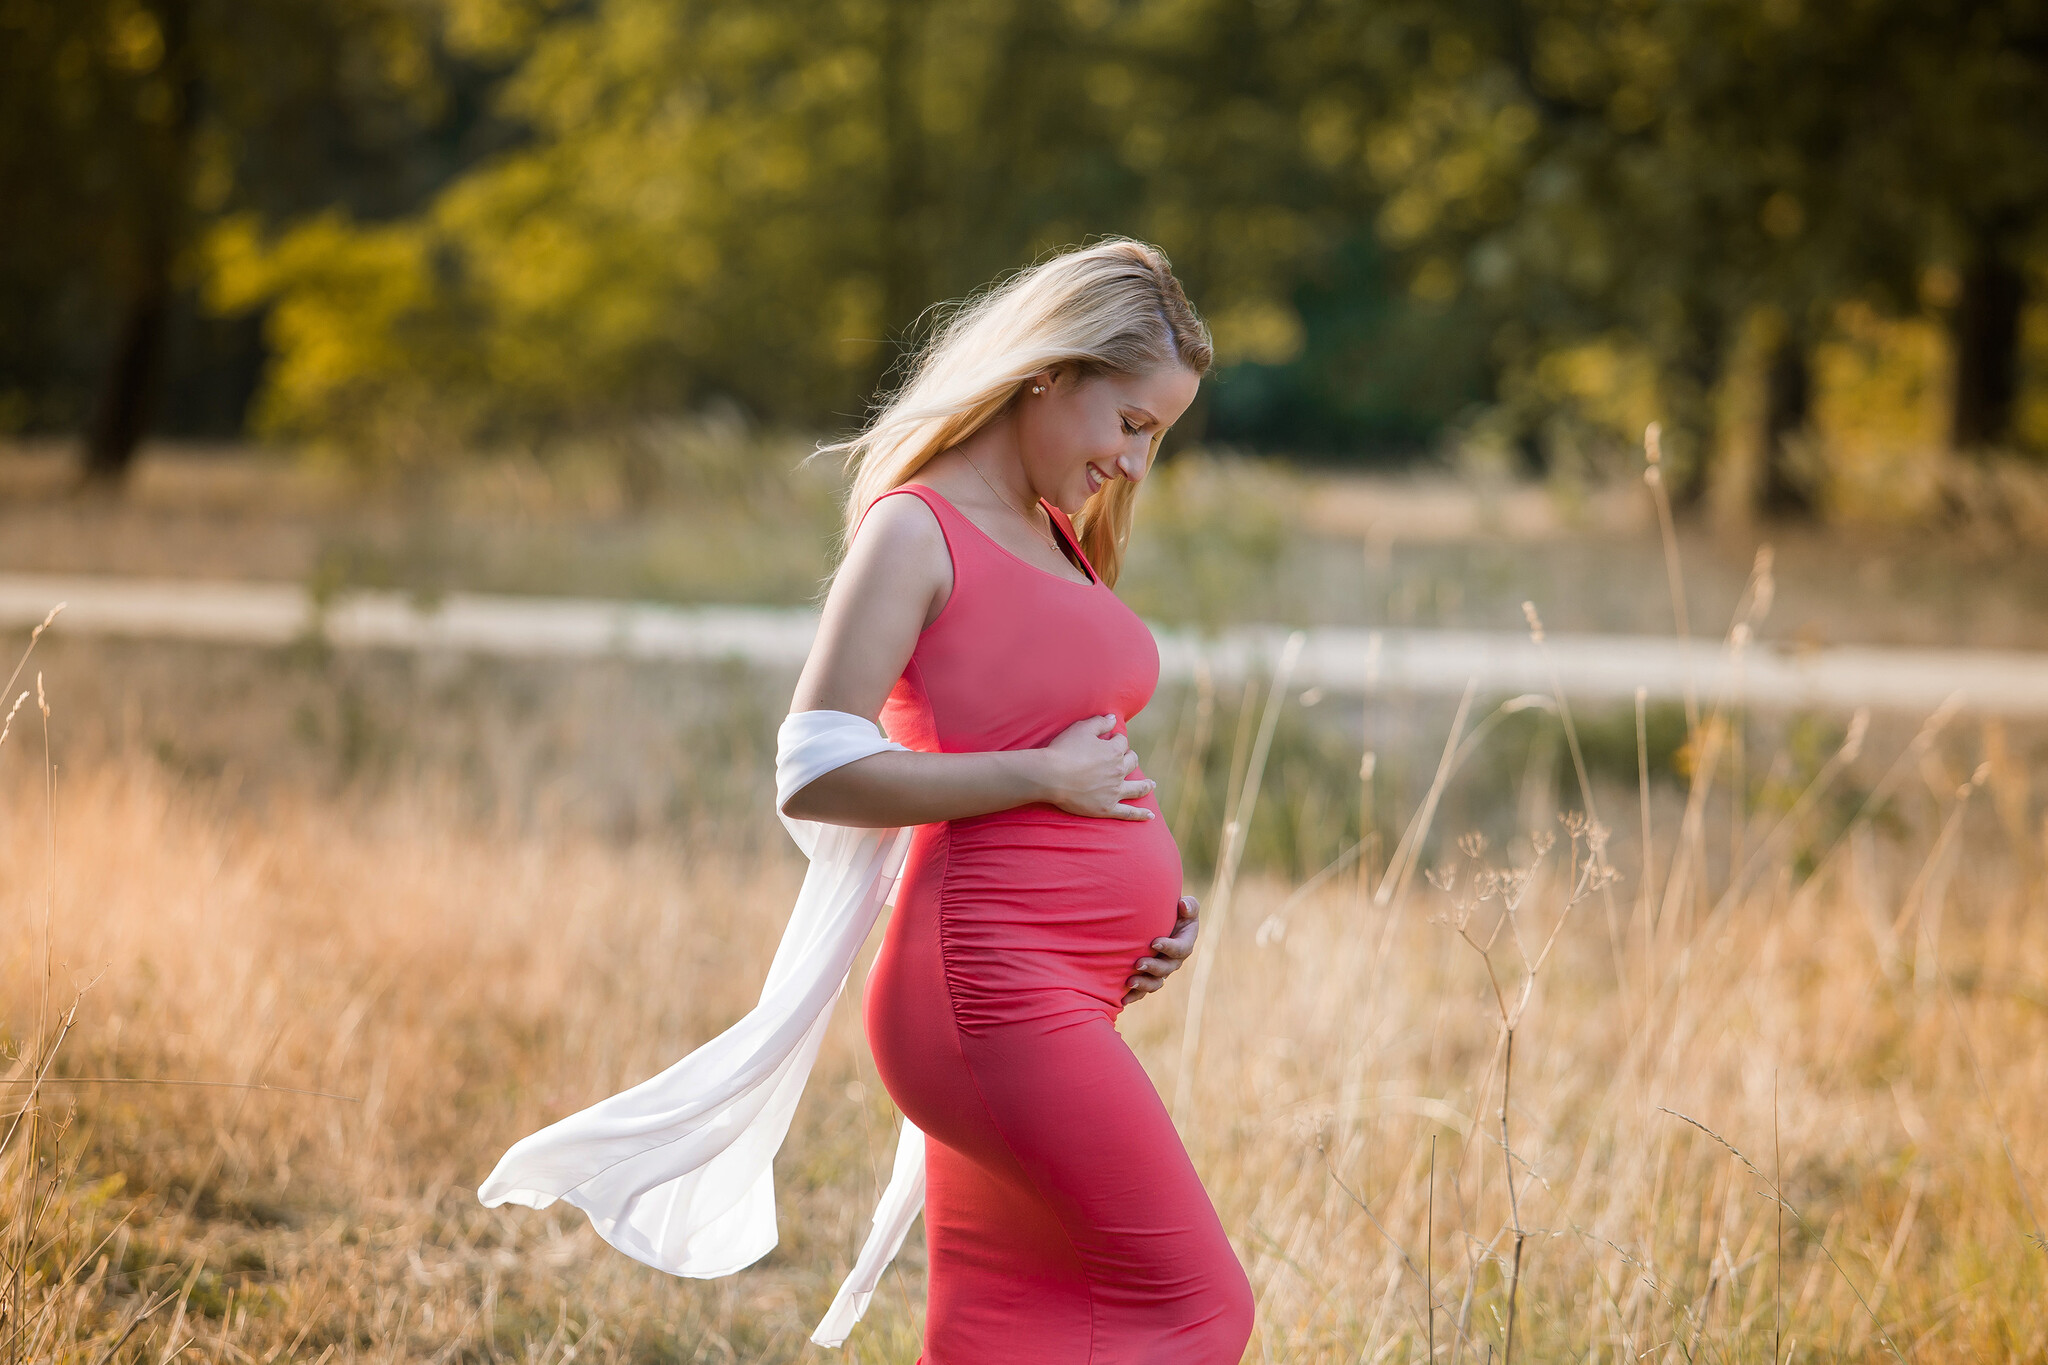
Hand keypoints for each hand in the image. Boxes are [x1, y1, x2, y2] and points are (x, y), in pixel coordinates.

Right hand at [1039, 713, 1154, 820]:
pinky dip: (1140, 814)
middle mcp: (1118, 771)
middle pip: (1132, 762)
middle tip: (1126, 758)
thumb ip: (1100, 722)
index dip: (1116, 740)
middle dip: (1130, 758)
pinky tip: (1150, 816)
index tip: (1109, 739)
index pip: (1122, 742)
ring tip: (1151, 784)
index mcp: (1114, 751)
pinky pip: (1128, 813)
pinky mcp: (1107, 808)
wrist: (1050, 776)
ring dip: (1146, 785)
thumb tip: (1114, 718)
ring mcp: (1114, 792)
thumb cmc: (1064, 750)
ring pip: (1137, 788)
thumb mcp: (1082, 728)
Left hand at [1123, 896, 1198, 1004]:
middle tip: (1138, 963)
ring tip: (1129, 982)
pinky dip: (1133, 995)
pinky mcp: (1148, 976)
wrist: (1156, 921)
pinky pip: (1143, 990)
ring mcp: (1161, 970)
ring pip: (1156, 983)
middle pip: (1167, 969)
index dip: (1169, 947)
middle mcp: (1173, 960)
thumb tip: (1183, 905)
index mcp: (1184, 944)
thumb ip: (1189, 905)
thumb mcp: (1185, 906)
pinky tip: (1122, 999)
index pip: (1181, 949)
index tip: (1154, 942)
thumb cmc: (1173, 911)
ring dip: (1143, 984)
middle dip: (1153, 968)